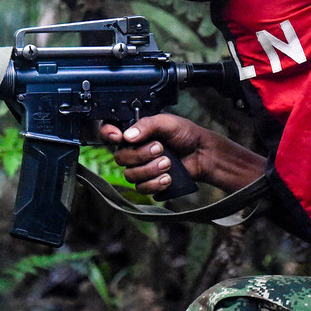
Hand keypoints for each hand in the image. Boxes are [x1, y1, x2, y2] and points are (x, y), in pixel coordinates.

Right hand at [99, 114, 264, 195]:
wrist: (203, 154)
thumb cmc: (186, 134)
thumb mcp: (168, 122)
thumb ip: (147, 125)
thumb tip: (128, 136)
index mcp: (134, 133)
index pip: (109, 133)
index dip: (108, 134)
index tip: (118, 136)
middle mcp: (133, 150)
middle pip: (120, 158)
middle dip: (141, 155)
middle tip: (160, 148)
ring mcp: (140, 168)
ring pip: (130, 175)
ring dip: (150, 170)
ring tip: (168, 163)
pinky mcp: (149, 184)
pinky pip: (142, 188)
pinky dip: (156, 183)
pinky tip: (169, 178)